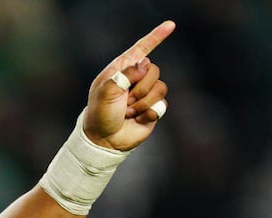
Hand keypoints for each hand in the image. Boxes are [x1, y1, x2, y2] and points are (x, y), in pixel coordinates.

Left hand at [83, 20, 173, 150]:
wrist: (104, 140)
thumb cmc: (100, 114)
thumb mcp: (106, 91)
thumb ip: (125, 74)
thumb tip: (146, 62)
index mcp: (121, 70)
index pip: (141, 49)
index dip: (156, 36)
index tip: (170, 24)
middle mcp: (135, 79)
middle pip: (154, 70)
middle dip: (139, 88)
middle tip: (124, 102)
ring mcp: (146, 93)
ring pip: (160, 88)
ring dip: (141, 103)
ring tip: (127, 111)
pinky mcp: (153, 107)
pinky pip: (161, 104)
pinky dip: (147, 113)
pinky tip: (136, 119)